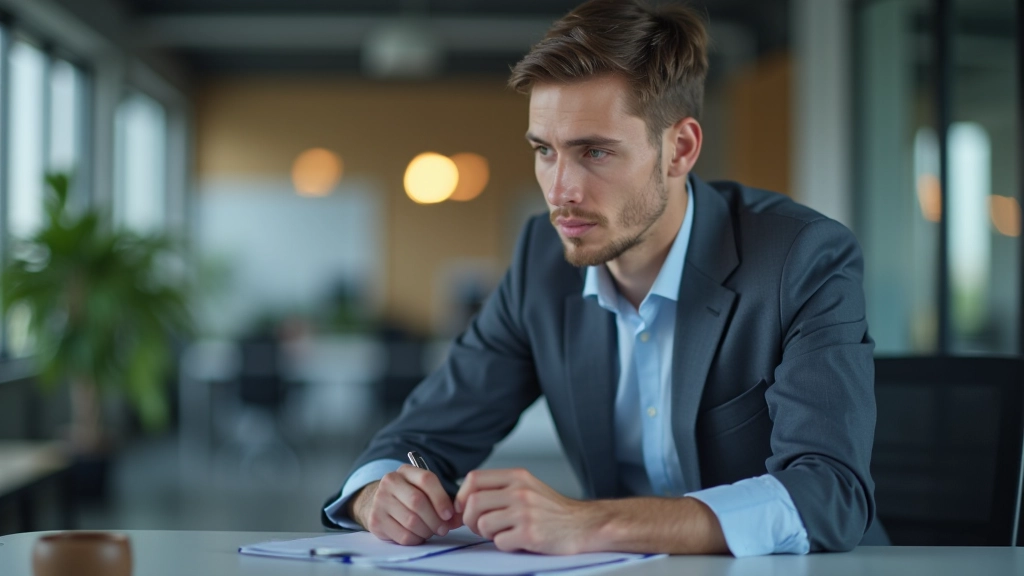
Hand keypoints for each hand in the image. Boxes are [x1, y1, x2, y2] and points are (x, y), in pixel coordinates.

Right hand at [349, 464, 460, 544]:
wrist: (377, 503)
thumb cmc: (407, 497)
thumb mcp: (423, 491)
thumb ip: (442, 501)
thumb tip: (458, 518)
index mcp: (405, 471)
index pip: (426, 479)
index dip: (441, 498)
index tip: (449, 514)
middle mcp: (390, 482)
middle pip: (418, 502)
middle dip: (435, 519)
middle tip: (443, 529)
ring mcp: (380, 501)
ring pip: (411, 521)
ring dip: (426, 531)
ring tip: (430, 531)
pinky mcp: (376, 520)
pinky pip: (403, 536)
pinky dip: (416, 539)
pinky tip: (418, 535)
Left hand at [454, 468, 603, 553]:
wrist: (583, 525)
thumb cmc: (553, 510)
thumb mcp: (528, 487)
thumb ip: (501, 488)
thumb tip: (466, 498)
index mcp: (517, 477)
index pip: (474, 478)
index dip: (462, 495)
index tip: (465, 508)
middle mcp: (520, 491)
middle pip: (473, 502)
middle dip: (470, 519)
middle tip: (480, 526)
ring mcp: (525, 512)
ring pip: (483, 524)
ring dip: (487, 534)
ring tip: (502, 533)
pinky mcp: (530, 534)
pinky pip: (499, 542)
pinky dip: (504, 545)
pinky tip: (517, 541)